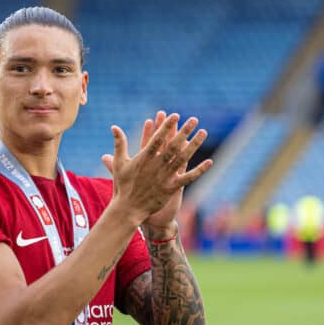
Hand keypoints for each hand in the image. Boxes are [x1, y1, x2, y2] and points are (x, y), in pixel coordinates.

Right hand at [101, 112, 211, 227]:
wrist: (128, 209)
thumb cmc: (122, 185)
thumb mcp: (119, 162)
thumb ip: (119, 143)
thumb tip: (114, 127)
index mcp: (144, 158)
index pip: (157, 138)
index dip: (166, 126)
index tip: (175, 115)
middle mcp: (156, 166)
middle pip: (173, 145)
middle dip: (184, 131)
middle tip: (194, 119)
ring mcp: (165, 177)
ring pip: (183, 158)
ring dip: (194, 145)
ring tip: (203, 132)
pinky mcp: (171, 188)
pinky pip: (188, 178)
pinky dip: (199, 170)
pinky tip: (209, 162)